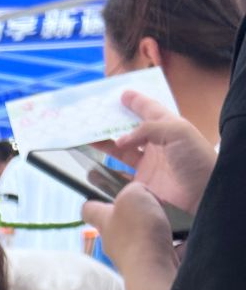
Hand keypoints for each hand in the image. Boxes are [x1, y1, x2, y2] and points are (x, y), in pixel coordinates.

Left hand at [81, 183, 176, 276]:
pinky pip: (158, 249)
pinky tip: (181, 237)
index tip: (102, 197)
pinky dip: (169, 242)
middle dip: (133, 213)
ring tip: (168, 219)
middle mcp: (112, 240)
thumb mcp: (133, 195)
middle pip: (117, 224)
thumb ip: (133, 189)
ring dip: (152, 227)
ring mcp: (129, 255)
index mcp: (104, 222)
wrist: (153, 268)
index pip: (89, 210)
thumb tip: (139, 195)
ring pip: (138, 237)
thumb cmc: (138, 231)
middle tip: (150, 204)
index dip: (94, 201)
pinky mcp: (147, 266)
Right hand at [103, 91, 215, 213]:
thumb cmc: (195, 159)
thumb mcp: (178, 133)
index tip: (123, 94)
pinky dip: (106, 165)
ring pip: (122, 150)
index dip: (137, 102)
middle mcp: (157, 143)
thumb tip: (120, 140)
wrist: (201, 195)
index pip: (150, 110)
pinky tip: (95, 161)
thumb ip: (148, 129)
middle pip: (132, 129)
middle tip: (97, 116)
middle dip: (116, 122)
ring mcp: (148, 163)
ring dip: (105, 143)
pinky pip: (120, 170)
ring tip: (88, 137)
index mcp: (169, 127)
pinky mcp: (140, 182)